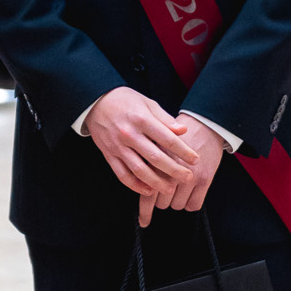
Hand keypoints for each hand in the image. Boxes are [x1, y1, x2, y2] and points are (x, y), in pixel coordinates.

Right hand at [85, 87, 198, 228]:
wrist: (95, 101)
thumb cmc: (125, 100)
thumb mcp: (147, 103)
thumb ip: (165, 119)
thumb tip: (183, 131)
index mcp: (141, 119)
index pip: (167, 139)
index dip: (183, 151)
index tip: (195, 159)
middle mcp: (129, 134)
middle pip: (155, 158)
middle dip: (174, 170)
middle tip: (188, 178)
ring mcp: (117, 146)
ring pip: (139, 170)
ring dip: (156, 182)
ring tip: (170, 189)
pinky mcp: (108, 155)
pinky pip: (122, 175)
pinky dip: (135, 185)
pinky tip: (148, 190)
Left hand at [154, 114, 225, 215]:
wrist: (204, 123)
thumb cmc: (178, 134)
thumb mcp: (157, 144)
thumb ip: (147, 163)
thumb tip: (142, 185)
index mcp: (156, 162)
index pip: (147, 193)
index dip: (145, 211)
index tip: (144, 222)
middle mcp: (171, 171)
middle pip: (161, 202)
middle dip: (162, 199)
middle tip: (166, 188)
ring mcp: (189, 177)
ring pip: (177, 205)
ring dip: (176, 200)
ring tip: (179, 187)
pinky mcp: (205, 179)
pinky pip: (194, 205)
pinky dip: (191, 203)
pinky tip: (190, 193)